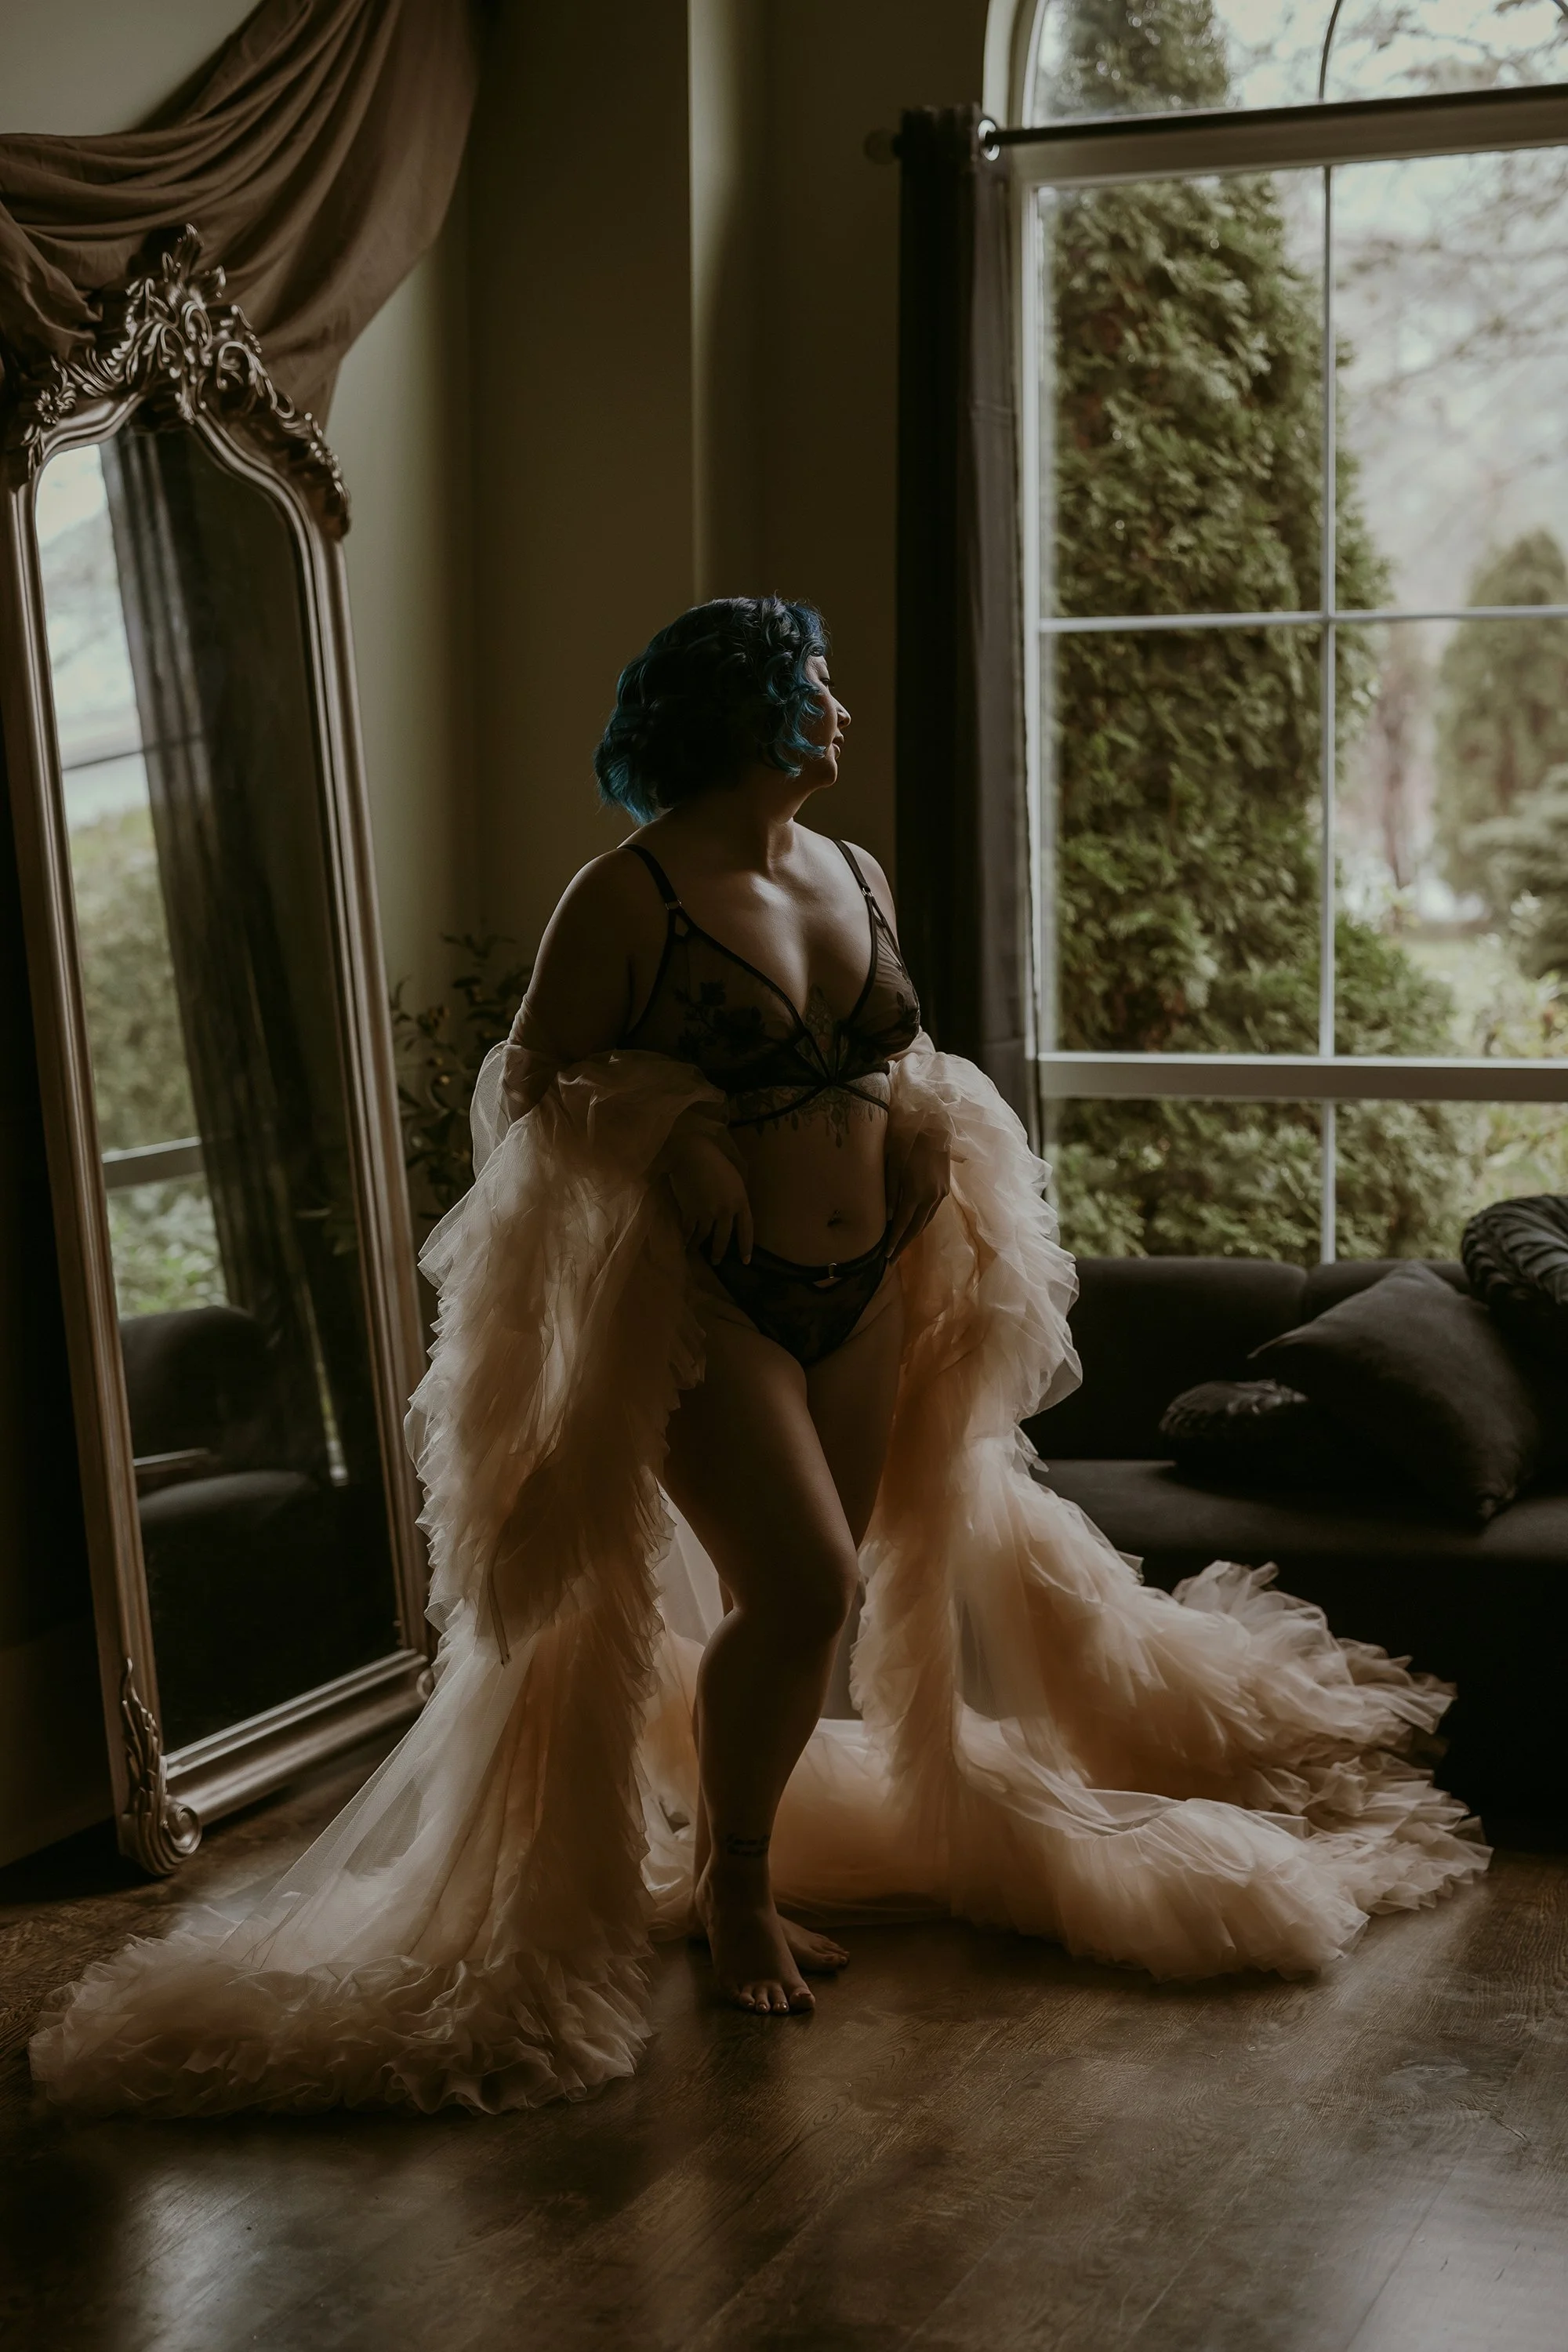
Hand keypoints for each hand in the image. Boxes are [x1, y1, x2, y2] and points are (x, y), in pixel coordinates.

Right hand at [663, 1134, 754, 1264]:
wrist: (693, 1155)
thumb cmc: (716, 1161)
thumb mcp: (736, 1178)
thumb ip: (737, 1197)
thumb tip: (735, 1211)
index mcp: (741, 1201)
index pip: (746, 1230)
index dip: (746, 1247)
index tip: (745, 1261)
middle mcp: (726, 1211)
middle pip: (724, 1238)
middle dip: (719, 1251)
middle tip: (716, 1262)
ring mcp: (708, 1213)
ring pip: (704, 1236)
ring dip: (699, 1246)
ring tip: (695, 1251)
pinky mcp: (690, 1212)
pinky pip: (688, 1230)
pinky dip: (686, 1238)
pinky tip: (684, 1243)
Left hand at [887, 1126, 950, 1259]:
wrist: (935, 1128)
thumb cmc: (908, 1142)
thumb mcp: (893, 1165)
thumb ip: (890, 1192)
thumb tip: (887, 1218)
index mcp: (916, 1193)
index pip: (903, 1224)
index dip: (894, 1241)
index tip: (886, 1255)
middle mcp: (931, 1198)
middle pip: (916, 1228)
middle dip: (903, 1245)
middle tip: (891, 1259)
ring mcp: (941, 1194)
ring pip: (926, 1221)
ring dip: (913, 1235)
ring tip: (901, 1246)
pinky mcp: (945, 1189)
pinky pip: (932, 1212)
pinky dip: (922, 1222)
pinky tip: (914, 1227)